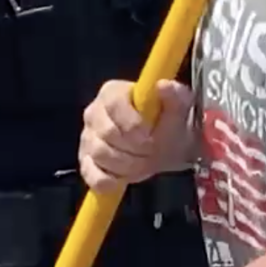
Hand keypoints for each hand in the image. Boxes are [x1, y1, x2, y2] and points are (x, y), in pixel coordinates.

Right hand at [78, 78, 192, 193]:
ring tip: (145, 162)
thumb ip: (175, 94)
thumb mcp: (179, 106)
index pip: (114, 105)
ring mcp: (88, 137)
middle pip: (107, 133)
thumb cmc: (169, 122)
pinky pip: (91, 175)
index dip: (133, 124)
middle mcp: (94, 112)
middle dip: (134, 147)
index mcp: (112, 92)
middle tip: (152, 151)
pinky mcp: (86, 161)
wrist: (166, 146)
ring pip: (100, 155)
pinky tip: (124, 179)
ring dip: (127, 164)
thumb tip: (163, 85)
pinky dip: (109, 181)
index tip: (152, 135)